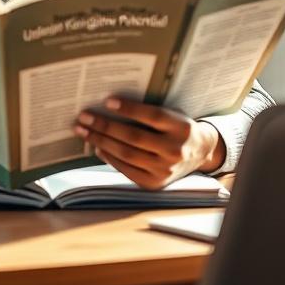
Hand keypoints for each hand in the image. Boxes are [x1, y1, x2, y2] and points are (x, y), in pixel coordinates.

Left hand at [74, 97, 225, 189]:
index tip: (107, 101)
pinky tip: (97, 148)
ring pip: (127, 154)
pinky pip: (127, 170)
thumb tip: (110, 106)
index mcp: (181, 127)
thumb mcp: (172, 114)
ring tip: (84, 131)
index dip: (129, 109)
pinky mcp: (155, 183)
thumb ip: (149, 112)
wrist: (200, 153)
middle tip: (84, 117)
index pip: (152, 116)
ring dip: (101, 141)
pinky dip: (109, 158)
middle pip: (134, 137)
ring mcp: (165, 170)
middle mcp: (174, 150)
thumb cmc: (177, 127)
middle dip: (105, 126)